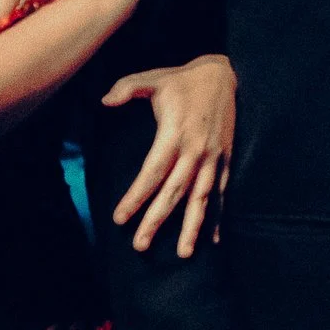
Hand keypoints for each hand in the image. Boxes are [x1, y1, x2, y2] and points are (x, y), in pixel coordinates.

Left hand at [102, 53, 234, 254]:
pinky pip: (220, 193)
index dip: (136, 197)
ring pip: (201, 199)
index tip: (119, 218)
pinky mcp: (225, 160)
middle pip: (174, 193)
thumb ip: (127, 88)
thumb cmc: (184, 80)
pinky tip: (213, 240)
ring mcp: (212, 158)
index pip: (152, 173)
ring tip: (183, 254)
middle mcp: (195, 151)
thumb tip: (103, 101)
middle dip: (157, 220)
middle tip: (140, 246)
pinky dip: (217, 217)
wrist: (226, 76)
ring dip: (192, 227)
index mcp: (175, 134)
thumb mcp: (154, 78)